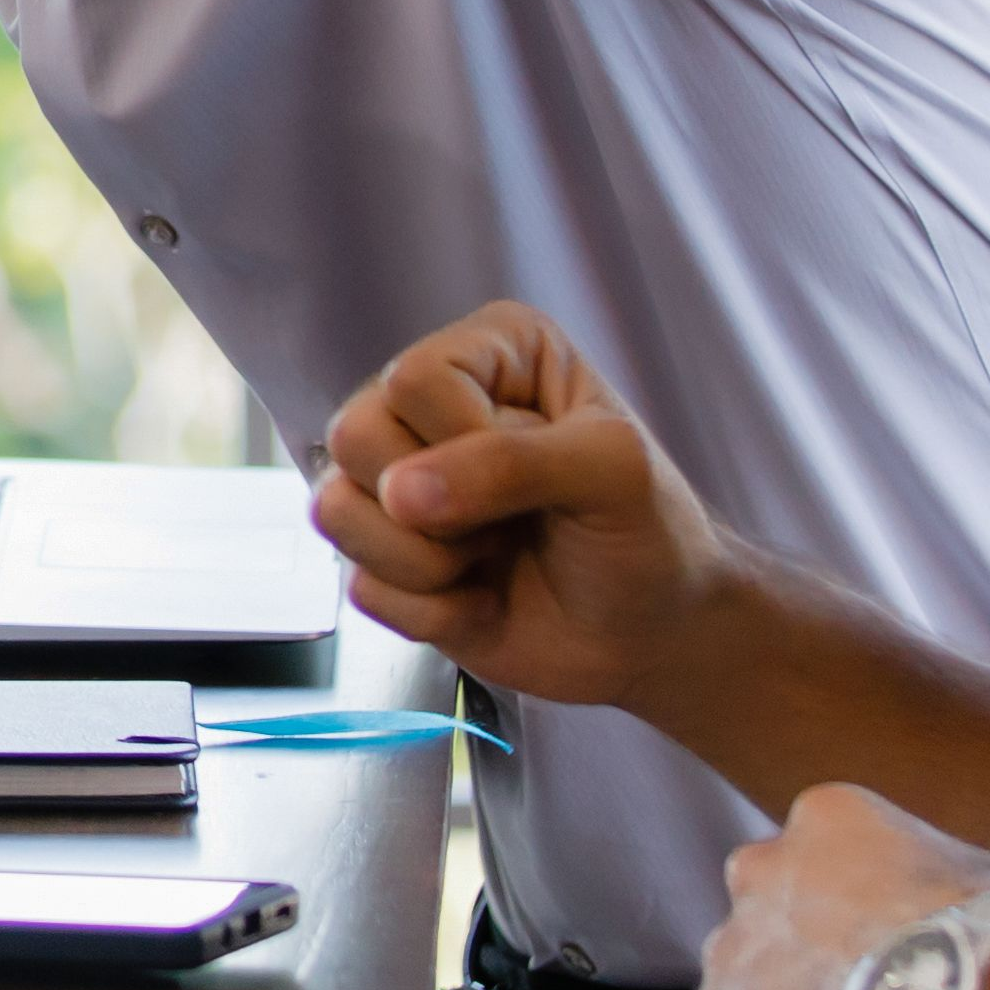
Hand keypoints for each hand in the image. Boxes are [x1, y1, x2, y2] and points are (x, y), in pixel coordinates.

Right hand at [309, 300, 736, 711]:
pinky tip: (481, 600)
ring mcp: (400, 488)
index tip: (534, 475)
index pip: (414, 378)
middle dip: (436, 507)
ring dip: (426, 563)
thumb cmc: (649, 535)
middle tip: (506, 524)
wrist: (654, 635)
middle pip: (354, 434)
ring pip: (335, 510)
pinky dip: (429, 611)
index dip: (462, 440)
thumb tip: (400, 492)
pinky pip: (357, 585)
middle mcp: (431, 411)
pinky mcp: (387, 561)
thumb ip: (512, 464)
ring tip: (491, 561)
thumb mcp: (611, 472)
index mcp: (490, 354)